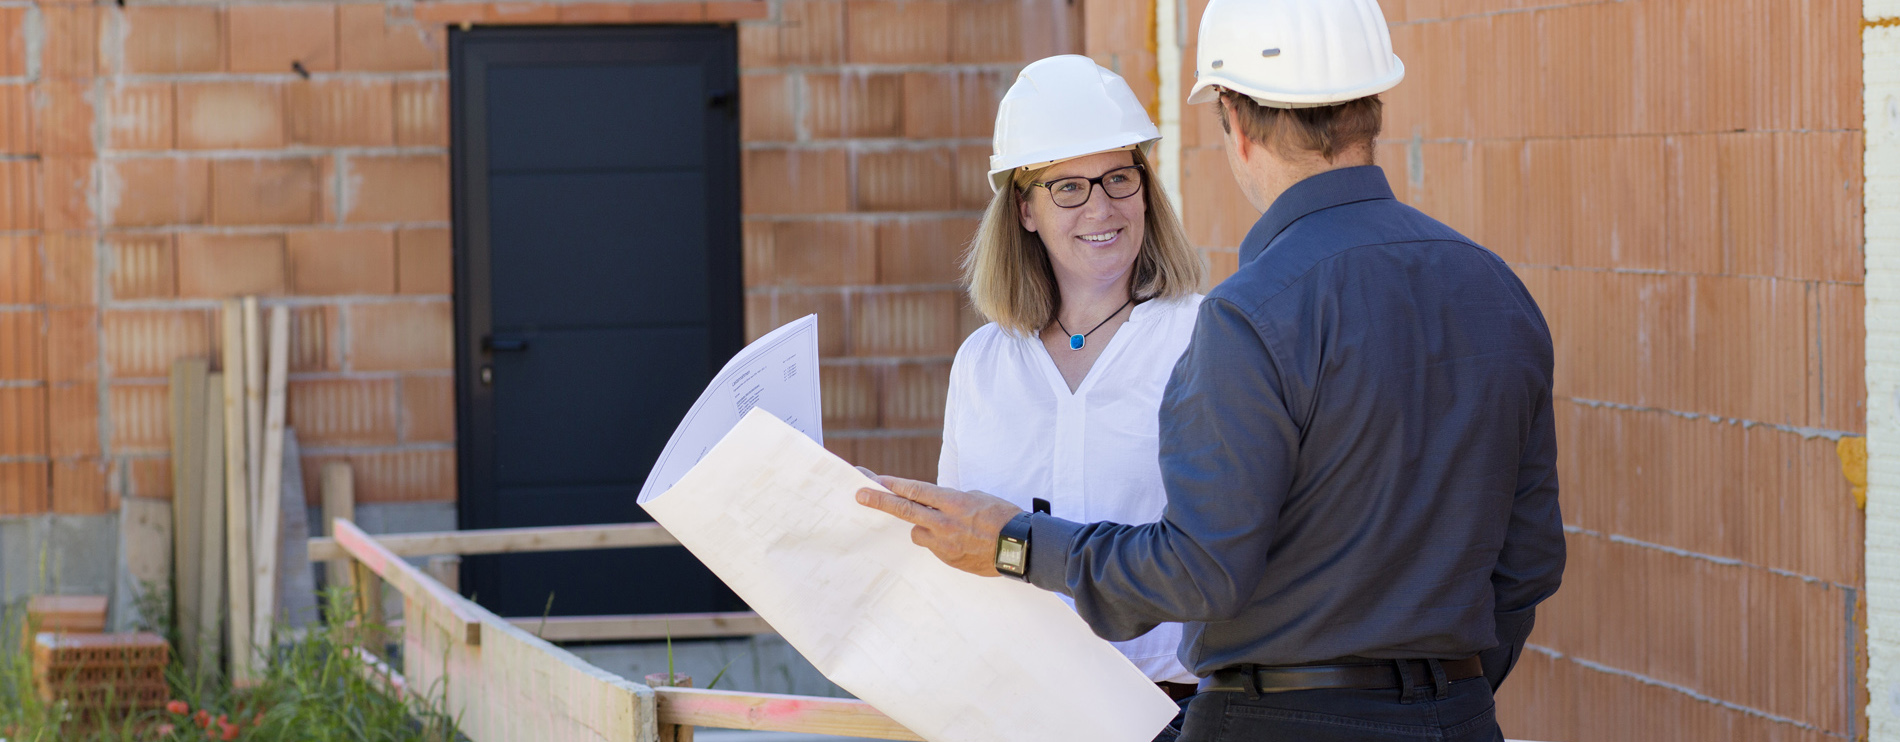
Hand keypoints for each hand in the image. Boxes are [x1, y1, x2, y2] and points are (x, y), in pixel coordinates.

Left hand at [856, 476, 1023, 576]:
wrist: (1021, 547)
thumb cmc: (1003, 517)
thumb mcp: (978, 498)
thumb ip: (951, 500)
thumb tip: (934, 504)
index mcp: (954, 502)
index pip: (916, 490)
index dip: (893, 485)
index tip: (874, 480)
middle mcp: (945, 522)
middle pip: (905, 510)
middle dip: (879, 501)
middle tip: (859, 495)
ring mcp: (945, 543)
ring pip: (918, 532)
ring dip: (923, 526)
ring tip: (947, 527)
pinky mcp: (948, 559)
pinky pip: (934, 547)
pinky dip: (939, 541)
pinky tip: (959, 540)